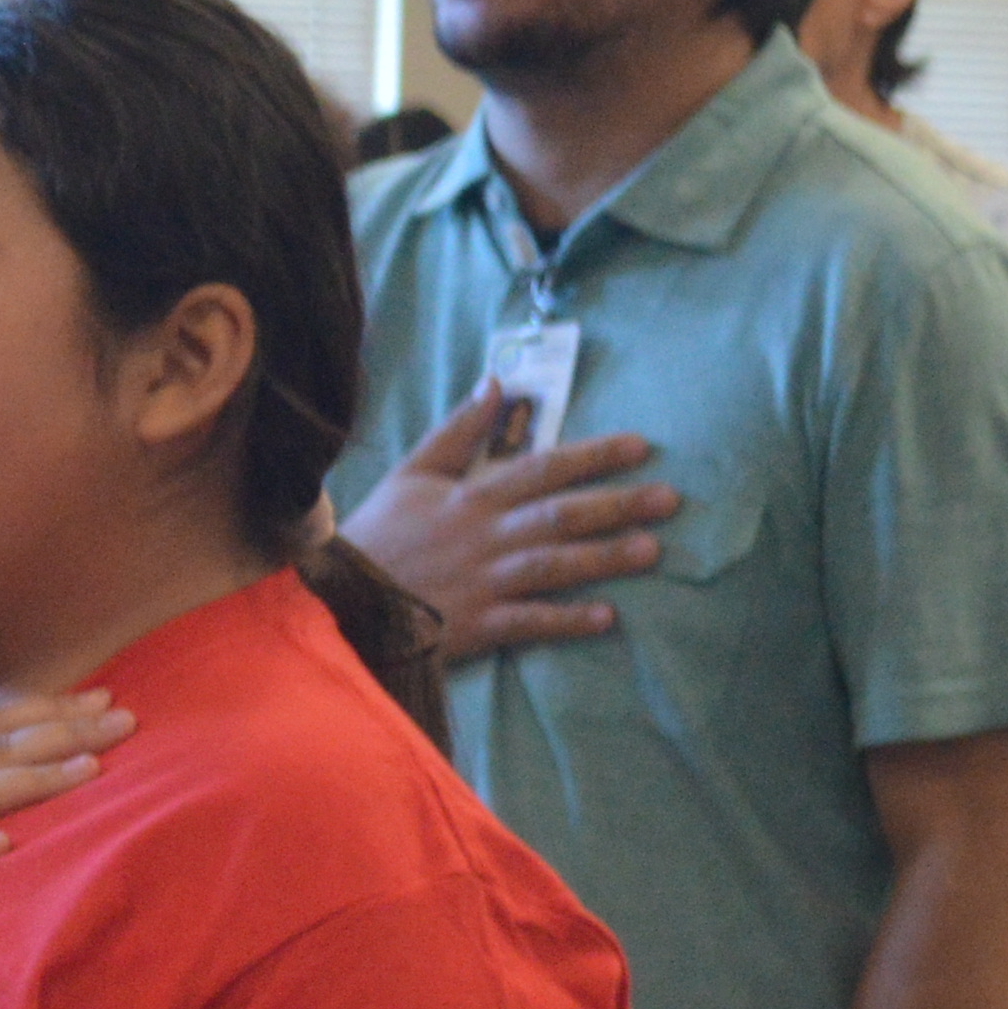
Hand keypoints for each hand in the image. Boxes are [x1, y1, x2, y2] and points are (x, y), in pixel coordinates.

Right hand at [337, 386, 678, 661]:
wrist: (338, 599)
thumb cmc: (376, 535)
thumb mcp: (410, 473)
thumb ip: (457, 430)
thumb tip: (496, 383)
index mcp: (471, 496)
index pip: (542, 468)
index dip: (593, 456)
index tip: (641, 447)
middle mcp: (486, 536)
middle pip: (561, 515)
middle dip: (617, 505)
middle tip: (669, 499)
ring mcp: (484, 582)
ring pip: (555, 565)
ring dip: (604, 557)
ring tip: (652, 550)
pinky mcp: (478, 625)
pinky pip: (530, 622)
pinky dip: (567, 620)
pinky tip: (606, 618)